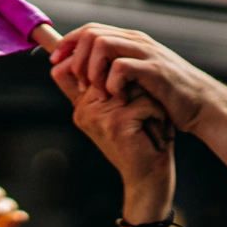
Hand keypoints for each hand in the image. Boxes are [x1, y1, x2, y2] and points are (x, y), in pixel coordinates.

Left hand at [49, 24, 220, 133]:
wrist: (201, 105)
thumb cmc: (167, 95)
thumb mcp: (138, 77)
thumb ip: (115, 69)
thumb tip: (82, 72)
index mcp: (130, 41)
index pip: (90, 30)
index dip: (68, 44)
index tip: (55, 61)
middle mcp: (137, 41)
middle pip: (91, 33)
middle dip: (76, 58)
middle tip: (78, 83)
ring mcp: (147, 53)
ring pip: (102, 44)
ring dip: (91, 69)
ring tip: (95, 91)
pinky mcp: (155, 70)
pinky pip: (121, 67)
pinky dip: (112, 84)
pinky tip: (118, 98)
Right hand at [52, 53, 174, 197]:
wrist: (148, 176)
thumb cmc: (140, 138)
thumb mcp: (120, 109)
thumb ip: (107, 85)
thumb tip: (106, 49)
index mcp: (81, 104)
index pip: (70, 68)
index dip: (84, 56)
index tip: (111, 65)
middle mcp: (84, 108)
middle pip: (110, 69)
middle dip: (135, 84)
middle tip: (143, 110)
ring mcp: (97, 115)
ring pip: (130, 83)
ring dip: (149, 99)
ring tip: (149, 121)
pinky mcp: (114, 123)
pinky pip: (143, 101)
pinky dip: (157, 113)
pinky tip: (154, 129)